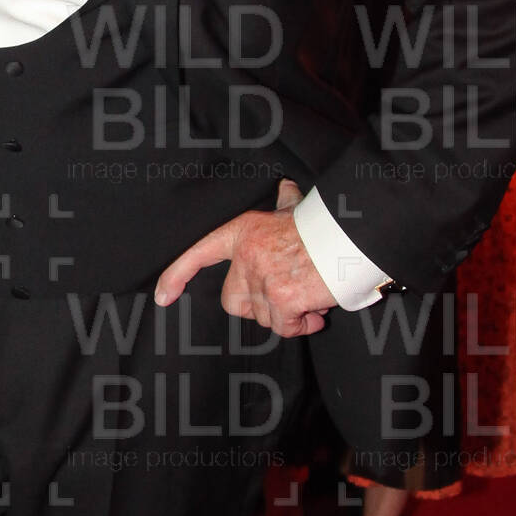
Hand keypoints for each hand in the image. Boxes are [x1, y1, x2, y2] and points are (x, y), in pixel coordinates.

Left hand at [154, 178, 335, 337]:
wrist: (351, 236)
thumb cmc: (324, 225)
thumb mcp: (295, 209)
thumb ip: (285, 203)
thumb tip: (286, 188)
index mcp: (242, 232)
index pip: (198, 253)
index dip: (176, 275)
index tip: (163, 297)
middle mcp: (247, 255)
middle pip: (234, 301)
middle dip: (259, 306)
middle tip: (286, 297)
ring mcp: (263, 278)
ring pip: (264, 317)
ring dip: (287, 315)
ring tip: (310, 295)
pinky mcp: (283, 298)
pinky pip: (284, 327)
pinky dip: (301, 326)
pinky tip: (316, 312)